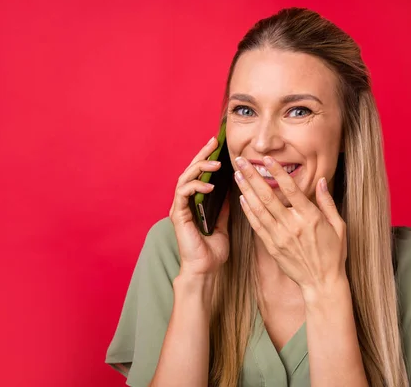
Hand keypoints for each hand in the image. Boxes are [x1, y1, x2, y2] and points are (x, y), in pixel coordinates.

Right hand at [169, 137, 229, 276]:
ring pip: (185, 178)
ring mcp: (180, 208)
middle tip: (213, 142)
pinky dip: (195, 186)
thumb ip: (223, 206)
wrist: (206, 269)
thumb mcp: (223, 223)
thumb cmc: (213, 251)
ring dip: (199, 168)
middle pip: (190, 171)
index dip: (207, 158)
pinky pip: (183, 194)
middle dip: (202, 155)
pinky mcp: (178, 215)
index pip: (199, 174)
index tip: (218, 145)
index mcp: (195, 203)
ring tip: (215, 163)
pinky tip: (209, 185)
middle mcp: (185, 202)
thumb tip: (231, 189)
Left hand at [233, 156, 347, 297]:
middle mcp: (292, 225)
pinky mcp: (272, 247)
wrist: (322, 282)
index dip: (277, 172)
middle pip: (268, 196)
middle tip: (241, 161)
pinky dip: (248, 211)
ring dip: (246, 190)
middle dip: (253, 176)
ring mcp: (280, 237)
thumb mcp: (339, 226)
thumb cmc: (333, 254)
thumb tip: (322, 181)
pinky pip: (257, 226)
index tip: (267, 159)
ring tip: (237, 175)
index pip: (290, 189)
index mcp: (310, 217)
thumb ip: (328, 203)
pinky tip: (241, 199)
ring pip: (258, 210)